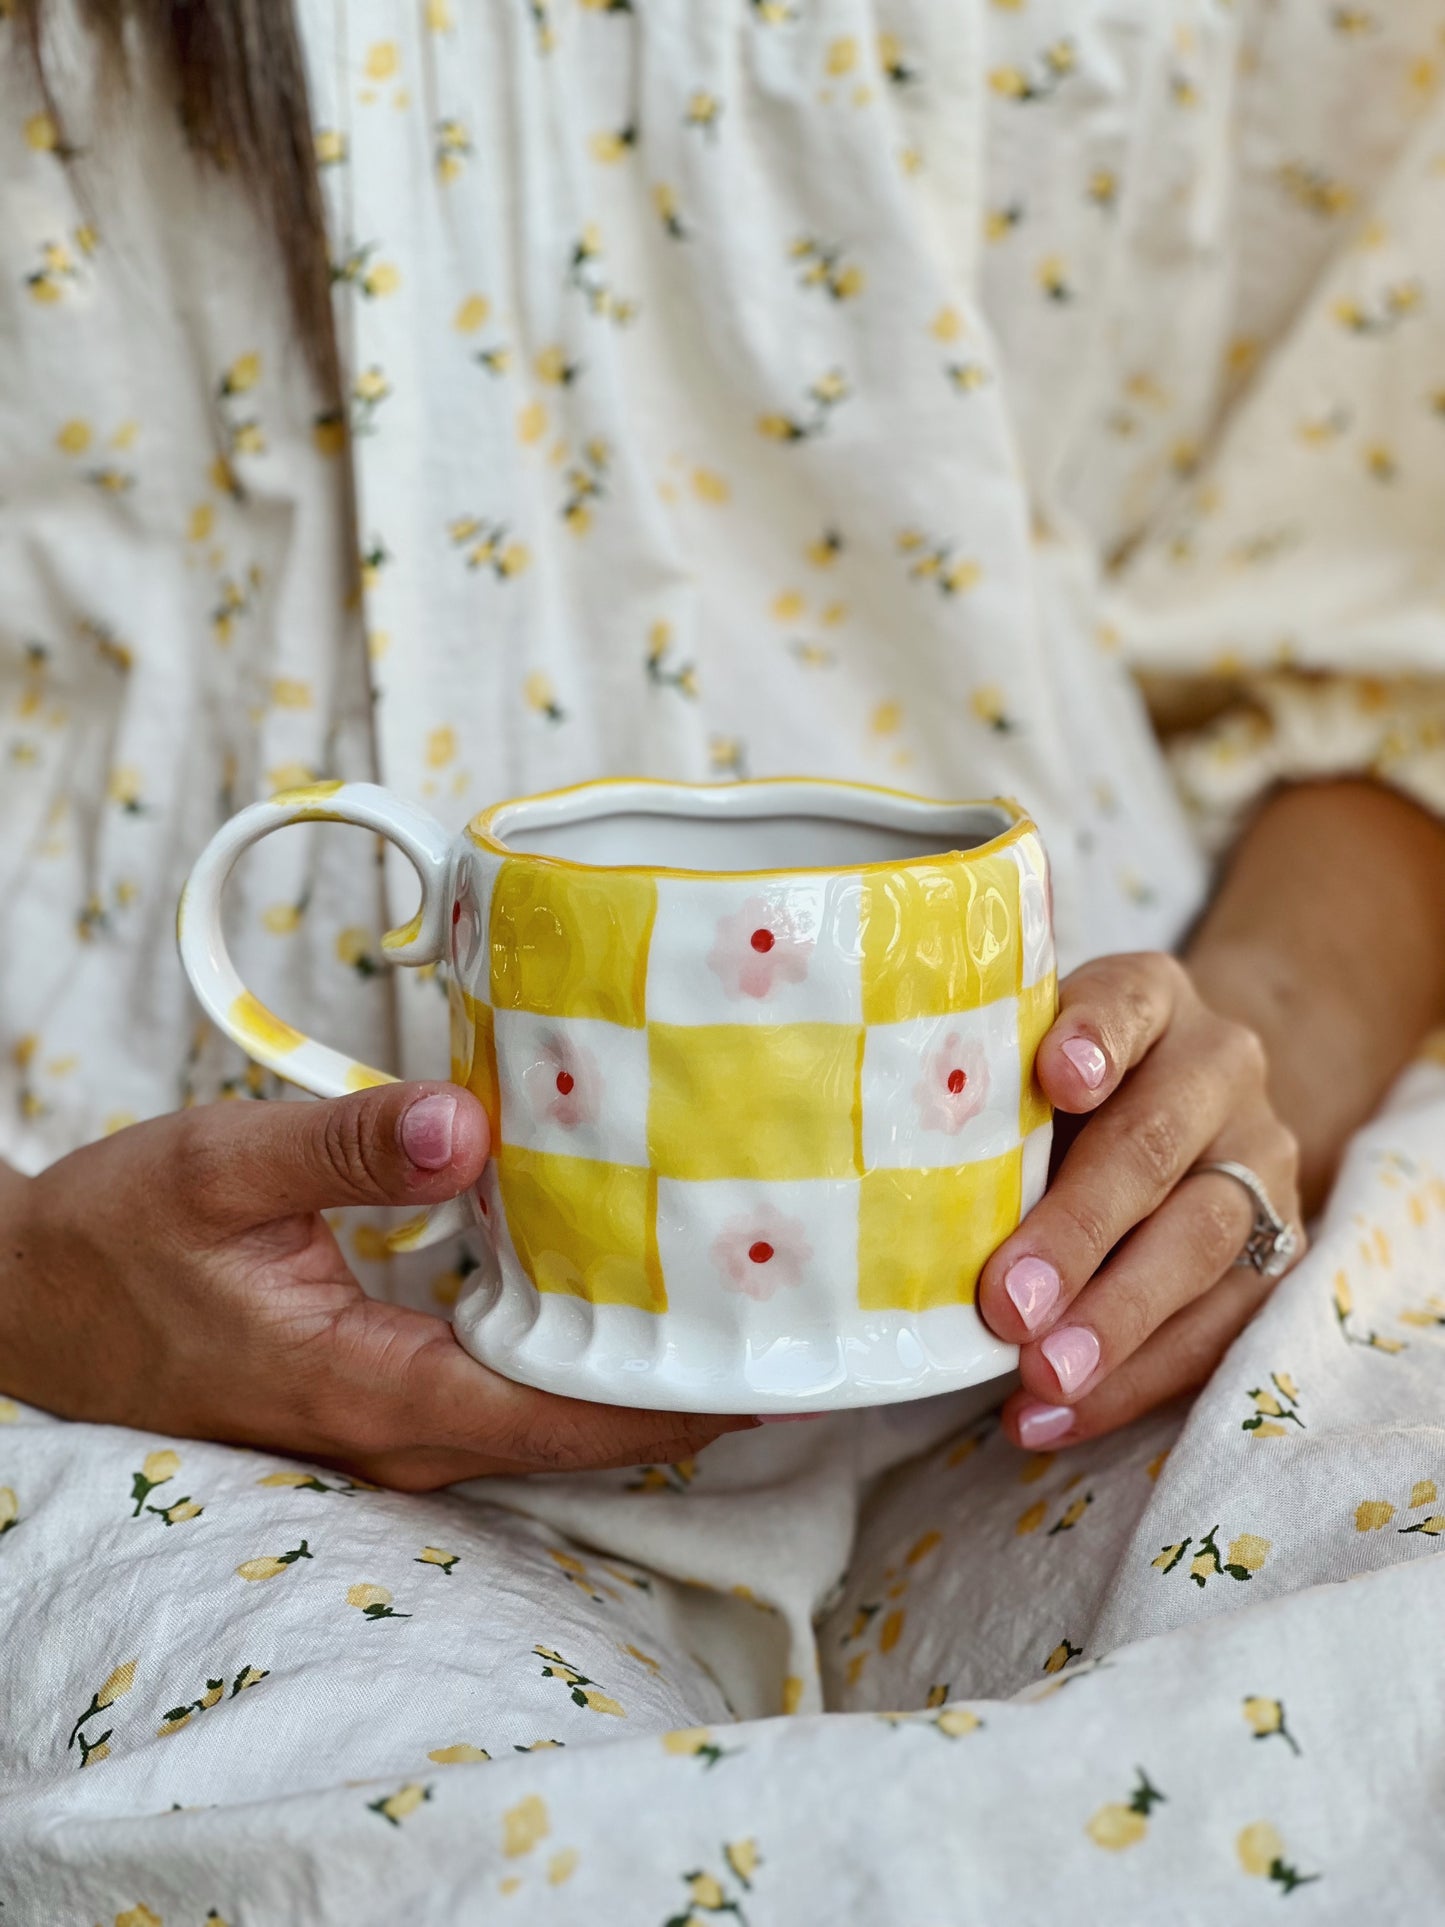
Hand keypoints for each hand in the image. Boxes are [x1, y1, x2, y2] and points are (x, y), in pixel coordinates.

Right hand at [0, 1085, 753, 1487]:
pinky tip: (621, 1281)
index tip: (782, 1355)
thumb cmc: (116, 1244)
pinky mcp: (384, 1400)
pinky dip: (579, 1350)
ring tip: (741, 1290)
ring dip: (644, 1369)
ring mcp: (392, 1426)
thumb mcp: (219, 1170)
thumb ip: (346, 1148)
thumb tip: (471, 1123)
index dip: (681, 1398)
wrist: (34, 1307)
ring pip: (552, 1418)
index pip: (565, 1419)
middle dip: (693, 1384)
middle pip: (584, 1433)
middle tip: (797, 1305)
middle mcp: (398, 1431)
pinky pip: (510, 1391)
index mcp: (371, 1391)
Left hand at [977, 953, 1303, 1449]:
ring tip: (1042, 1377)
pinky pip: (1220, 1324)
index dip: (1095, 1038)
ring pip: (1202, 1239)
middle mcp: (1218, 1068)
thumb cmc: (1055, 1091)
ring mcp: (1260, 1159)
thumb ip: (982, 1099)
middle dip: (1079, 1229)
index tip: (1057, 1079)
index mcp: (1149, 998)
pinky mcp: (1279, 1249)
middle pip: (1155, 1144)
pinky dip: (1135, 1379)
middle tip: (1009, 1303)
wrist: (1188, 1105)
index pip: (1127, 1002)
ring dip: (1115, 1318)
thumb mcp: (1023, 1063)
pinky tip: (1056, 1415)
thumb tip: (874, 1191)